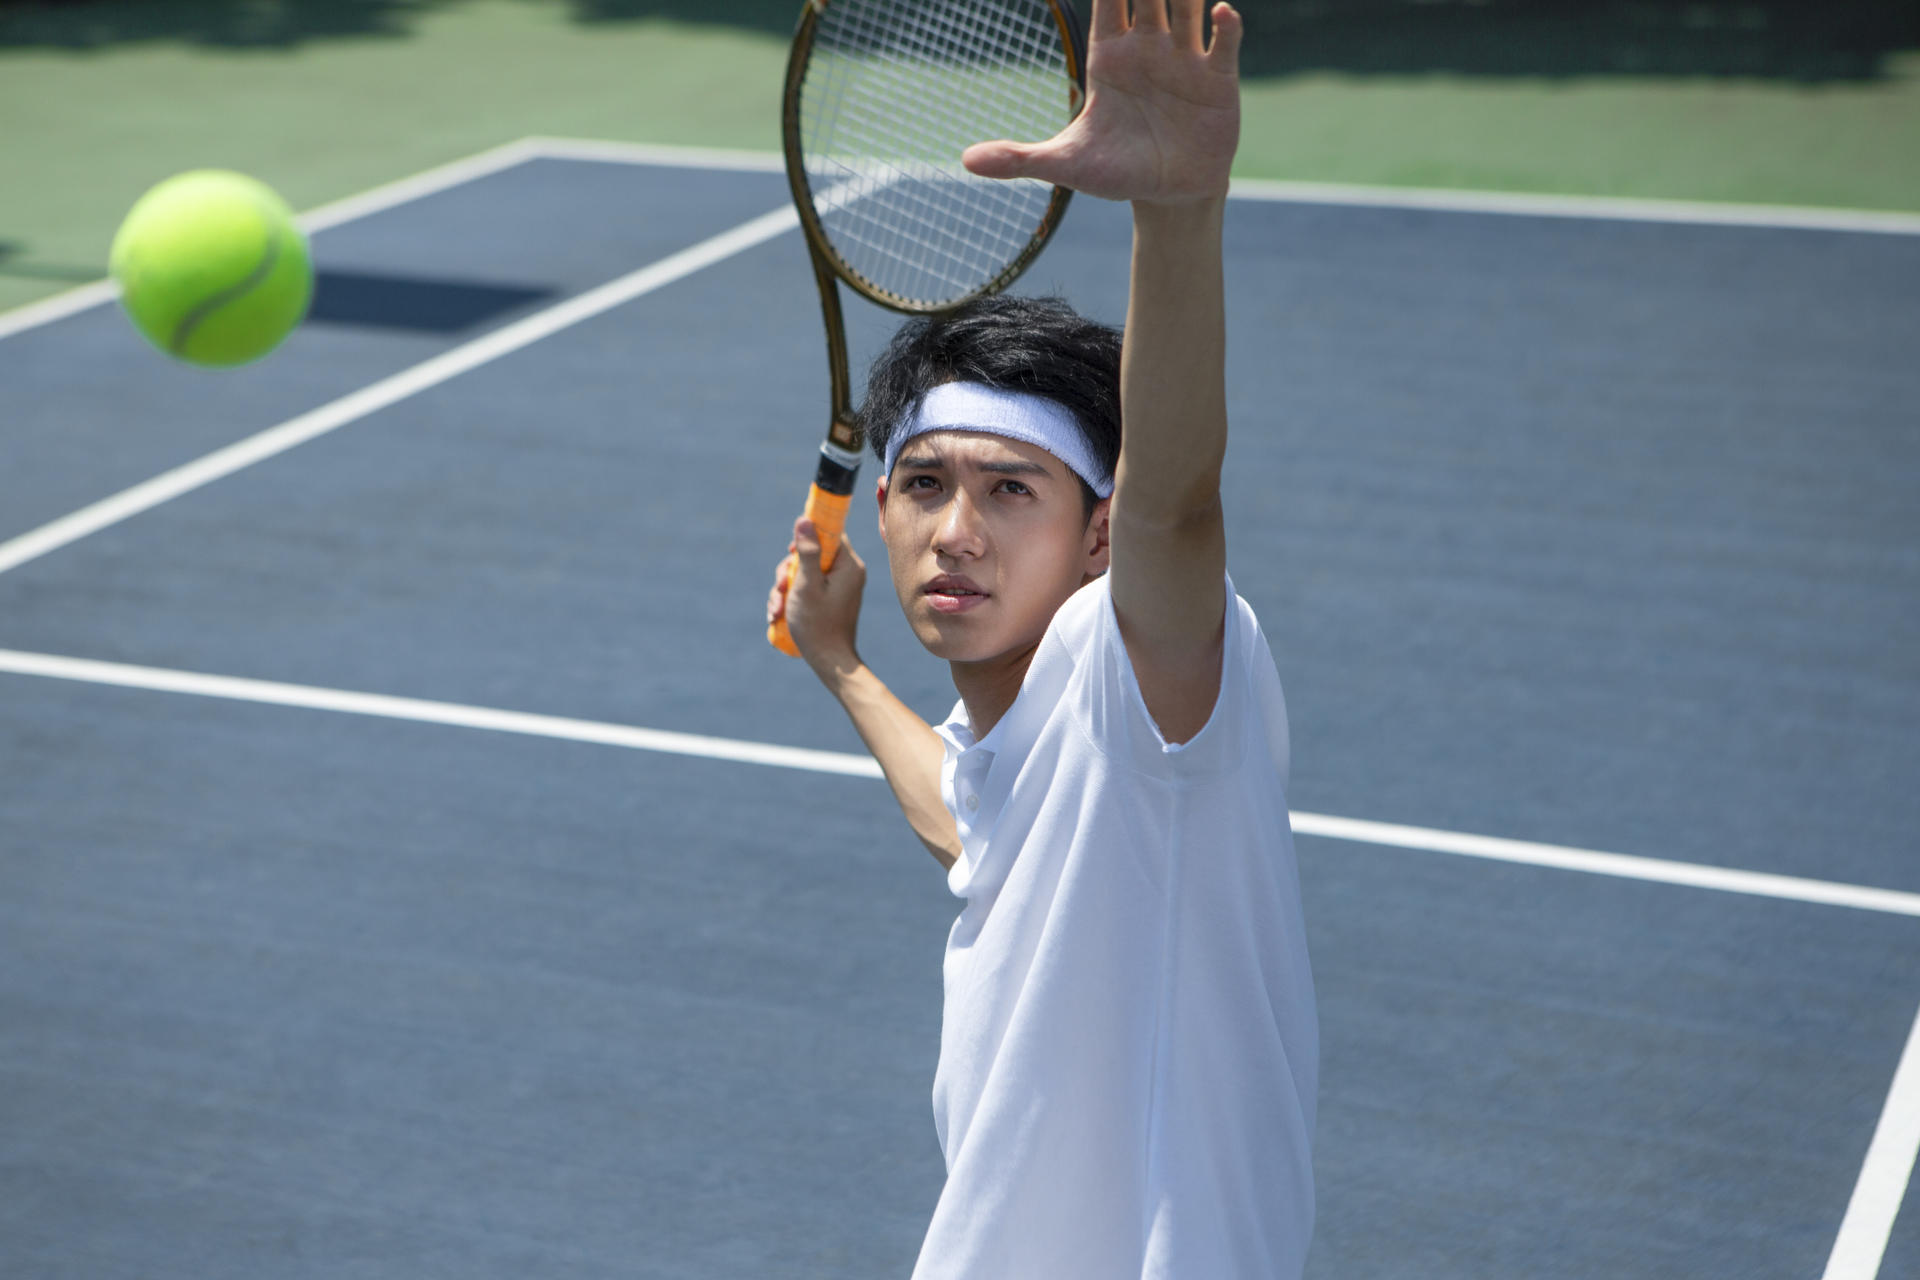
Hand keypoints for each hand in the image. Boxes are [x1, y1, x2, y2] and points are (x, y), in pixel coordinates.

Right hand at [767, 516, 865, 676]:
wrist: (830, 662)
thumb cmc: (818, 624)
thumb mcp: (807, 585)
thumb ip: (807, 552)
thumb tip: (804, 519)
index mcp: (849, 565)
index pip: (830, 533)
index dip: (807, 537)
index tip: (792, 551)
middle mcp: (848, 573)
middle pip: (812, 553)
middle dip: (789, 570)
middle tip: (781, 588)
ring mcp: (840, 587)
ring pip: (805, 572)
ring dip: (785, 588)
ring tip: (777, 608)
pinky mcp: (831, 599)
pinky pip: (808, 588)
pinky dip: (792, 598)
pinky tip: (779, 614)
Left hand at [962, 0, 1240, 205]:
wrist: (1167, 196)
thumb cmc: (1116, 171)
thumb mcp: (1066, 165)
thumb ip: (1019, 158)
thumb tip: (965, 161)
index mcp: (1109, 58)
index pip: (1108, 2)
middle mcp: (1148, 49)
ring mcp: (1185, 61)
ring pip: (1187, 7)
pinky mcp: (1217, 81)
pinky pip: (1223, 45)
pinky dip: (1226, 27)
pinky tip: (1221, 12)